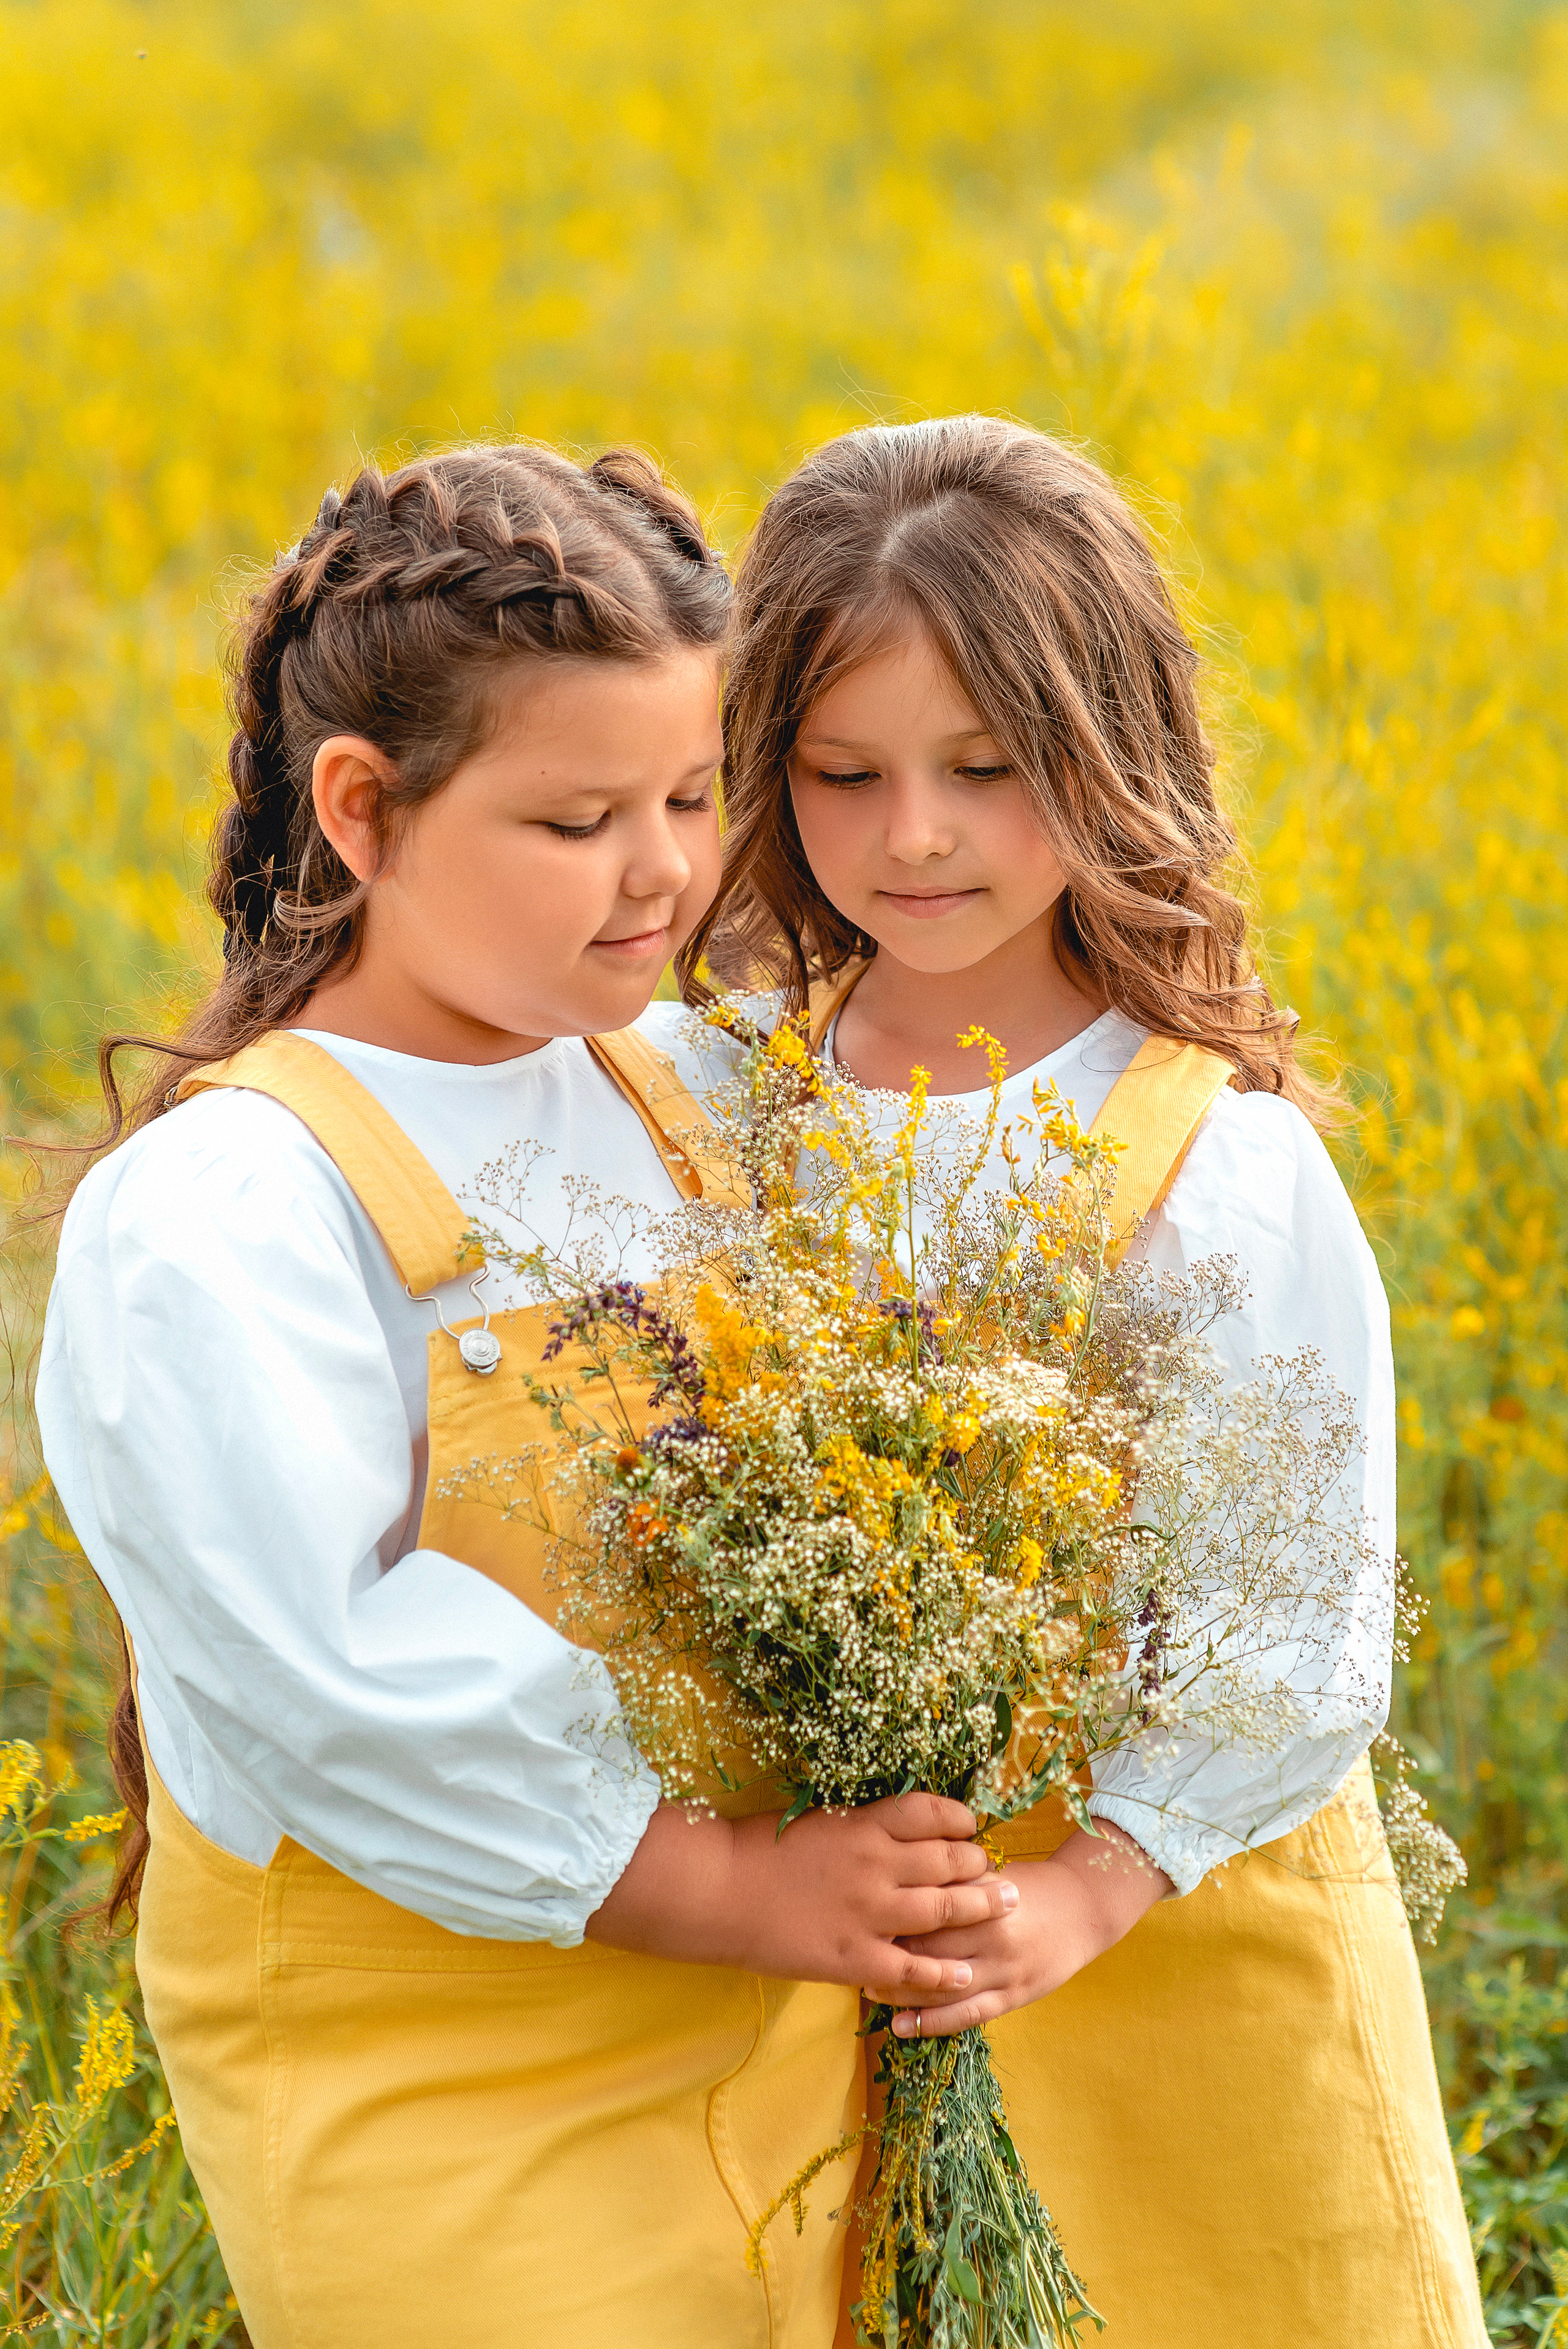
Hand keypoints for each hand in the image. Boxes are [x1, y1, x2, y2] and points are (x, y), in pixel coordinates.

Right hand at [585, 1793, 1019, 1994]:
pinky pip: (913, 1969)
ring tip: (1006, 1906)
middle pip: (949, 1859)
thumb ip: (856, 1828)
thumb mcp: (815, 1822)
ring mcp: (870, 1913)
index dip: (959, 1818)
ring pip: (944, 1909)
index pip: (931, 1812)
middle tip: (997, 1870)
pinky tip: (965, 1974)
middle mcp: (878, 1865)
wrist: (718, 1891)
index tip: (970, 1825)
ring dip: (980, 1907)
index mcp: (865, 1825)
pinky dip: (943, 1972)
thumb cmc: (756, 1849)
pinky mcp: (856, 1958)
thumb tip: (886, 1830)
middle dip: (979, 1863)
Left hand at [867, 1821, 1171, 2038]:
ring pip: (941, 1987)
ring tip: (869, 1988)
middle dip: (887, 1954)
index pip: (926, 1907)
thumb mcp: (988, 1872)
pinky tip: (900, 2026)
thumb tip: (894, 1881)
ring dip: (900, 1991)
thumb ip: (949, 1880)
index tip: (859, 1915)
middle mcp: (992, 1935)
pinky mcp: (1012, 1997)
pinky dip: (931, 2023)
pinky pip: (966, 2016)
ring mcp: (1003, 1970)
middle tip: (853, 1953)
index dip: (890, 1915)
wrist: (1082, 1910)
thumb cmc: (1025, 1885)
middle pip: (927, 1949)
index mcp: (984, 1897)